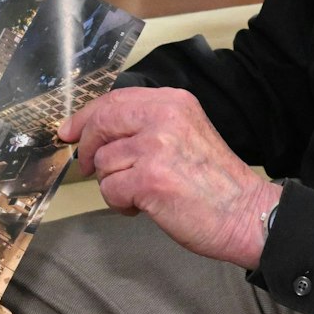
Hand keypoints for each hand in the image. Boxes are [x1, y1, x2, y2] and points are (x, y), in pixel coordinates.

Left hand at [61, 87, 283, 269]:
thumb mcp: (185, 133)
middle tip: (87, 167)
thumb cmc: (214, 182)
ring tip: (140, 193)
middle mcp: (163, 117)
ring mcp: (155, 147)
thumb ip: (147, 125)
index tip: (69, 131)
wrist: (244, 213)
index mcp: (172, 102)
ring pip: (102, 162)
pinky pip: (109, 189)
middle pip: (101, 123)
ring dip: (112, 183)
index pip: (115, 99)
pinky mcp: (149, 179)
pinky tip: (144, 206)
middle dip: (87, 147)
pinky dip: (120, 203)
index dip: (86, 116)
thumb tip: (94, 132)